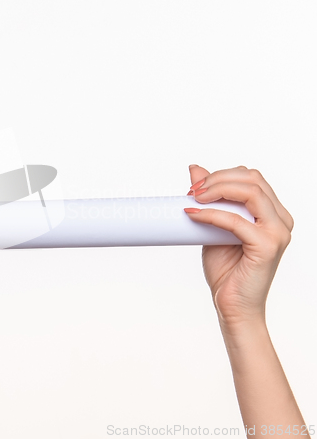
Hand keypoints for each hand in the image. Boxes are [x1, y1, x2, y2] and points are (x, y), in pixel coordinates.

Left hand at [184, 165, 293, 327]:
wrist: (232, 306)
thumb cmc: (226, 269)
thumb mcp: (213, 225)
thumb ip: (209, 199)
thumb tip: (195, 168)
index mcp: (272, 213)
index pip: (250, 177)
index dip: (221, 176)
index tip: (195, 187)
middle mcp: (280, 219)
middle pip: (252, 179)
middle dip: (218, 179)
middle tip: (193, 191)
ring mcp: (277, 232)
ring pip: (251, 191)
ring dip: (217, 190)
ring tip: (194, 198)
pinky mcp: (267, 246)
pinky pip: (236, 220)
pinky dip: (211, 214)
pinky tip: (193, 215)